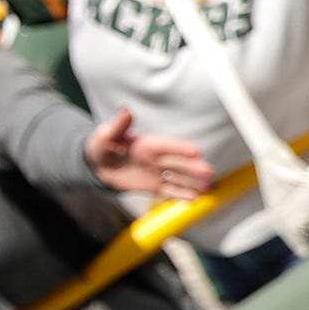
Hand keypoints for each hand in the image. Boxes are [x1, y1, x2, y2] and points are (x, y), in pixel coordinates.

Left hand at [84, 109, 213, 197]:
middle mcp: (157, 158)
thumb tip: (126, 110)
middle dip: (194, 168)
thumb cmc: (102, 146)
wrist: (98, 166)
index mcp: (148, 144)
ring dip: (194, 183)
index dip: (180, 149)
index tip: (196, 151)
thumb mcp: (106, 135)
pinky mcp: (154, 186)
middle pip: (178, 163)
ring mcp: (157, 172)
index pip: (167, 146)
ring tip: (210, 187)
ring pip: (179, 178)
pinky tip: (195, 198)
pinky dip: (181, 195)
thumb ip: (118, 125)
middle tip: (209, 171)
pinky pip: (169, 191)